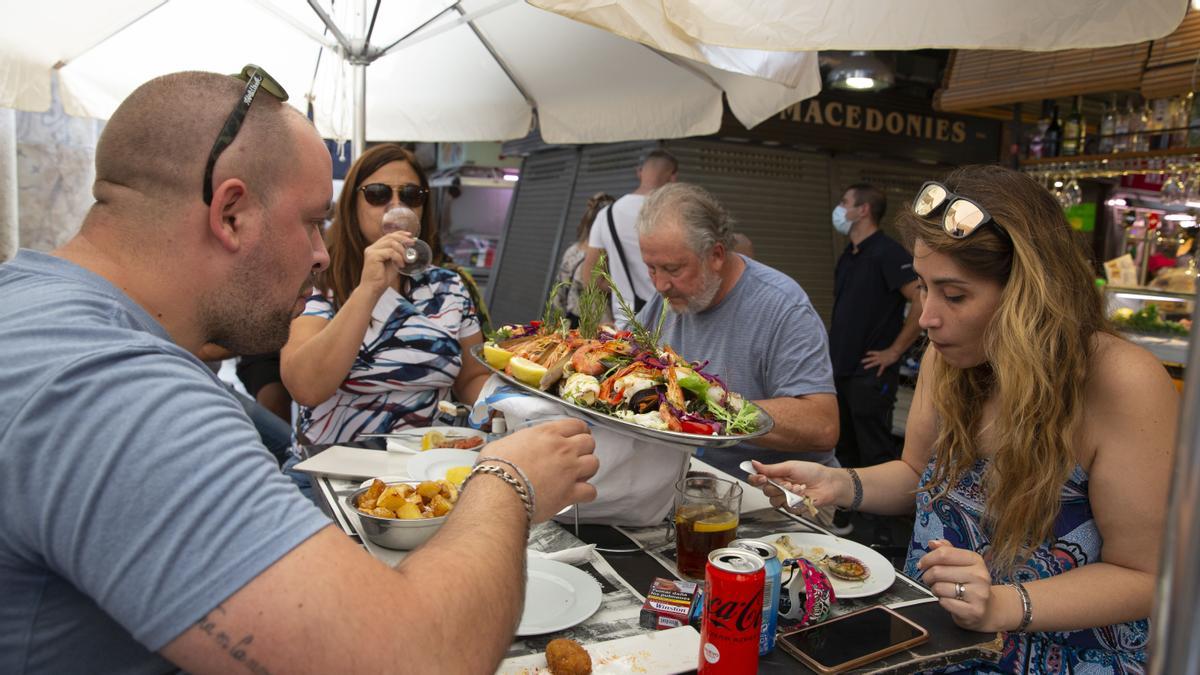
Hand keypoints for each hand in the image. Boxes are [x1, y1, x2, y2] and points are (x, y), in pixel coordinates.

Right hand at [359, 231, 416, 295]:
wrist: (373, 289)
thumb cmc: (383, 278)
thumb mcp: (393, 263)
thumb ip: (398, 255)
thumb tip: (409, 247)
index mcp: (376, 248)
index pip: (388, 236)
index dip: (400, 233)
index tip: (410, 236)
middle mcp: (372, 248)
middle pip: (390, 237)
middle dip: (403, 239)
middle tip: (412, 243)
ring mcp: (371, 251)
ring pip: (391, 243)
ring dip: (402, 251)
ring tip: (405, 260)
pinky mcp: (372, 256)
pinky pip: (390, 252)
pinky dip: (398, 257)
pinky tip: (400, 265)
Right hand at [483, 419, 598, 522]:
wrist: (500, 491)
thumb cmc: (497, 468)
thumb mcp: (504, 443)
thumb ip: (519, 442)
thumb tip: (514, 448)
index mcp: (548, 433)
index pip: (577, 424)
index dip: (579, 431)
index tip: (577, 436)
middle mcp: (563, 449)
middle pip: (589, 442)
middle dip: (584, 449)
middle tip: (575, 457)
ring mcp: (569, 470)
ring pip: (594, 464)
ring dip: (587, 469)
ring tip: (577, 475)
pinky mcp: (570, 493)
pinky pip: (590, 491)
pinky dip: (586, 493)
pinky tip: (578, 494)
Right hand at [747, 460, 845, 509]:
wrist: (828, 484)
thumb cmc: (812, 472)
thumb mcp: (790, 466)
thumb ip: (771, 468)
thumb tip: (754, 463)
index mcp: (775, 476)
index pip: (757, 480)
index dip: (756, 479)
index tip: (762, 477)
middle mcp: (778, 488)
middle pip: (765, 492)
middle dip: (776, 487)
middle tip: (787, 482)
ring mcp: (785, 499)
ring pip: (775, 501)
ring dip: (787, 494)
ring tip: (798, 488)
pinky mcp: (792, 508)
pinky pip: (787, 508)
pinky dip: (795, 501)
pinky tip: (803, 495)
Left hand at [861, 347, 899, 376]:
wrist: (895, 351)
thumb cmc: (893, 351)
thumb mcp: (888, 351)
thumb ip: (886, 353)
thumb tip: (887, 354)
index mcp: (880, 353)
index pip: (873, 352)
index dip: (869, 353)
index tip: (866, 354)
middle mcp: (879, 357)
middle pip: (871, 358)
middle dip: (866, 360)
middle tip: (861, 361)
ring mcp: (881, 360)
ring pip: (874, 363)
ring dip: (869, 365)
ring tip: (864, 367)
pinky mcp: (884, 364)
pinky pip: (881, 369)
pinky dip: (879, 372)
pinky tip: (877, 375)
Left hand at [917, 540, 1009, 631]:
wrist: (987, 608)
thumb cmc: (970, 583)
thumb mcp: (962, 563)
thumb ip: (947, 551)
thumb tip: (933, 543)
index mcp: (975, 559)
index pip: (943, 554)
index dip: (927, 559)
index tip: (922, 564)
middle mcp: (979, 575)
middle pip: (938, 571)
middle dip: (928, 576)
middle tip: (930, 580)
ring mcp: (978, 594)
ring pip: (939, 587)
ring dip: (935, 590)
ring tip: (942, 590)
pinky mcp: (974, 610)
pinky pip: (945, 603)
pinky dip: (942, 601)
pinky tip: (950, 600)